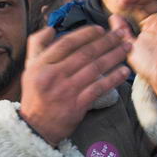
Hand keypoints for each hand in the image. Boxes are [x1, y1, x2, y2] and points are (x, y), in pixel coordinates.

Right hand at [19, 26, 129, 145]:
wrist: (35, 128)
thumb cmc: (35, 95)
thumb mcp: (29, 68)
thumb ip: (37, 45)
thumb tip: (51, 28)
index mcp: (41, 64)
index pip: (66, 43)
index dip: (86, 34)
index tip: (101, 29)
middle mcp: (53, 75)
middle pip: (85, 54)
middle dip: (107, 41)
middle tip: (122, 33)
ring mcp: (66, 91)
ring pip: (95, 68)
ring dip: (114, 56)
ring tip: (127, 48)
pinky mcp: (77, 105)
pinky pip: (99, 88)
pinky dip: (113, 78)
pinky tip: (124, 71)